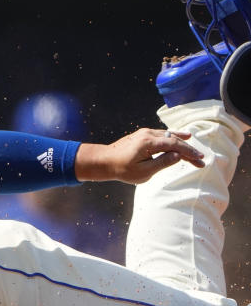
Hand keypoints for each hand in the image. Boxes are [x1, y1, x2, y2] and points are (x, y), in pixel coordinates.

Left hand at [74, 128, 204, 183]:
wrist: (104, 161)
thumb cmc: (122, 169)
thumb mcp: (144, 172)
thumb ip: (162, 163)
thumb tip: (178, 156)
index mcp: (148, 142)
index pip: (174, 145)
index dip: (189, 152)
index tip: (200, 159)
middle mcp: (147, 134)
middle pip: (173, 140)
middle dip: (188, 150)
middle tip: (201, 160)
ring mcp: (144, 133)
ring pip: (168, 137)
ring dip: (182, 144)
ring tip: (195, 149)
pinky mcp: (142, 136)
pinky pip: (162, 136)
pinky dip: (173, 139)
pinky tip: (181, 138)